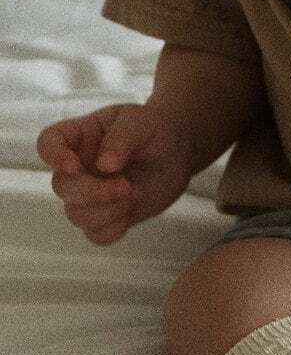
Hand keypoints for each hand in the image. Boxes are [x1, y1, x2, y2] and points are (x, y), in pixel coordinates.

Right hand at [37, 103, 196, 245]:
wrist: (179, 151)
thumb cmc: (155, 129)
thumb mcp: (141, 121)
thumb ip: (122, 139)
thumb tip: (104, 165)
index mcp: (80, 136)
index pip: (48, 143)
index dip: (53, 157)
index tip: (74, 166)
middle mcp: (78, 167)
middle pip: (62, 187)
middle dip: (93, 192)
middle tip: (127, 186)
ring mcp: (90, 193)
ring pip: (76, 214)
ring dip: (106, 211)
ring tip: (134, 193)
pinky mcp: (107, 215)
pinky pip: (96, 234)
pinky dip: (112, 229)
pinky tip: (130, 212)